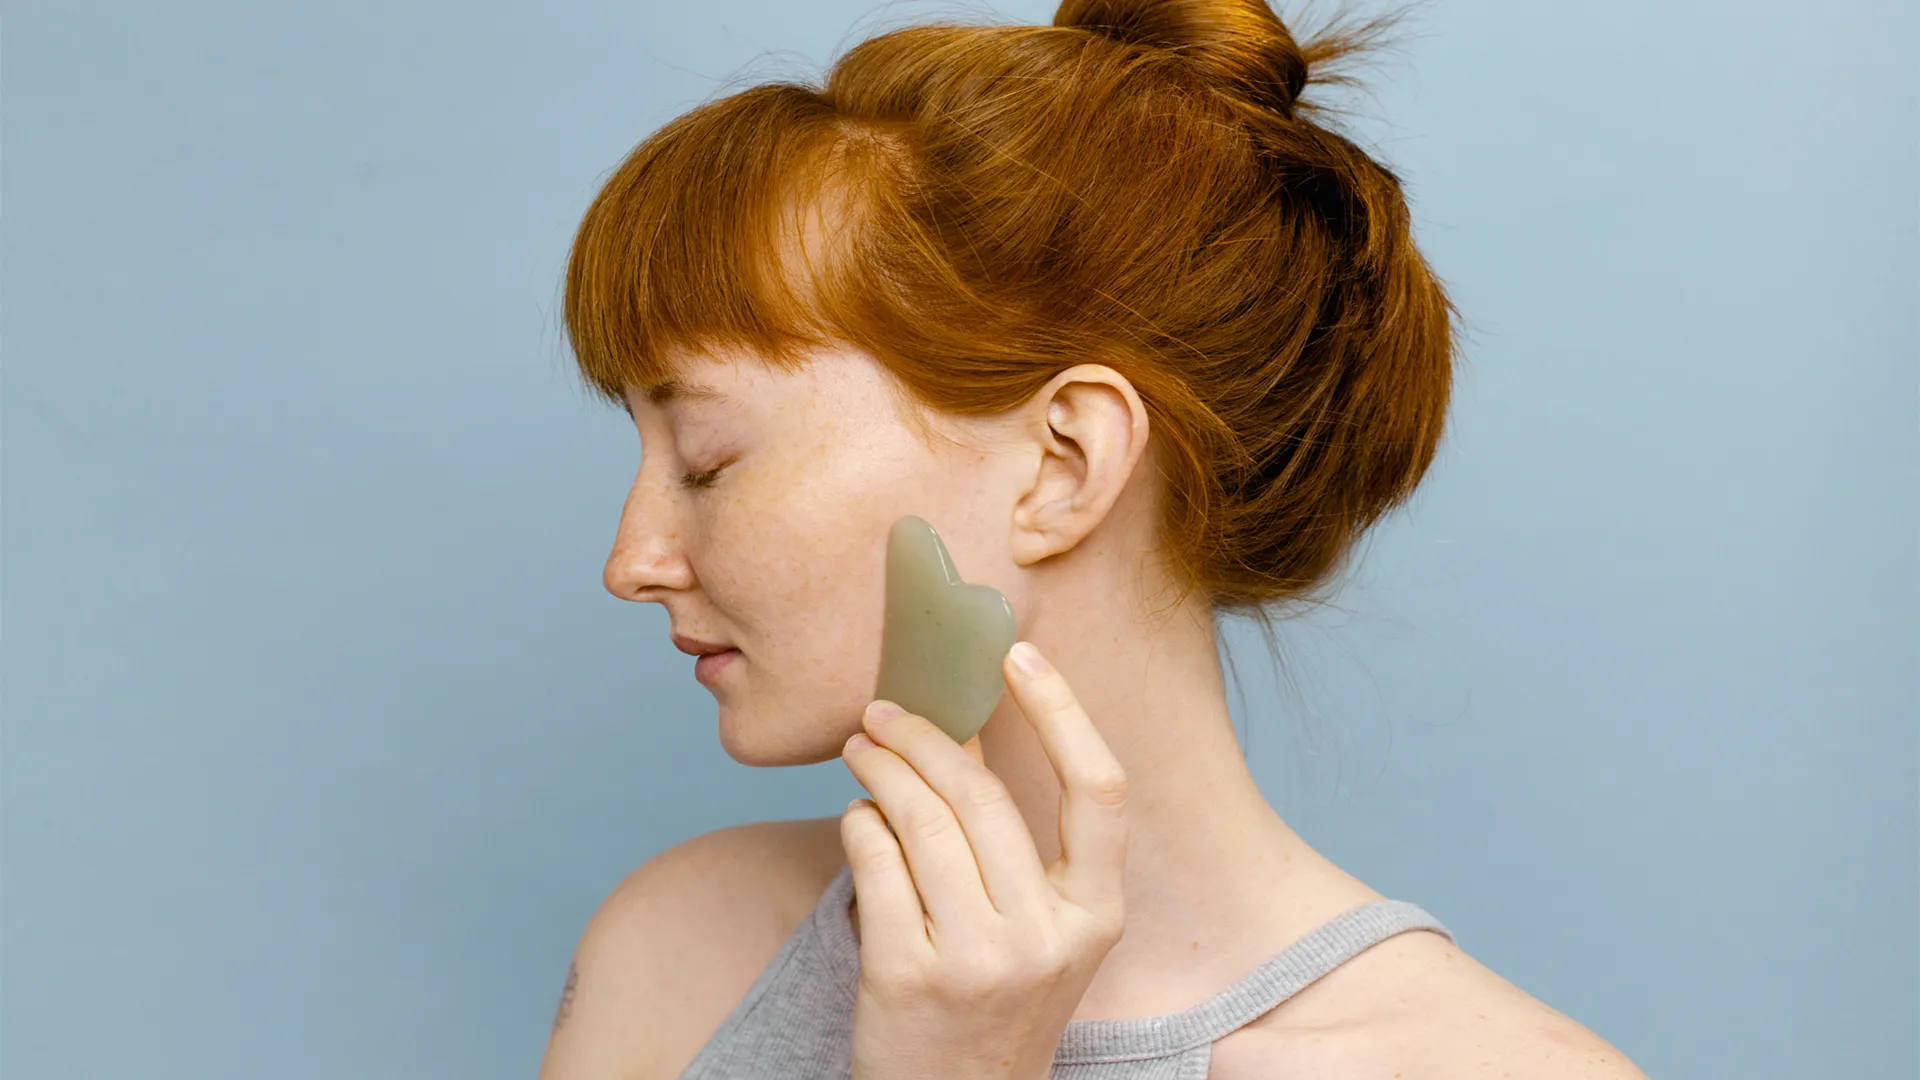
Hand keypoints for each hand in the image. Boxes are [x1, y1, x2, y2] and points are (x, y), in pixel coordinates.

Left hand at [838, 640, 1128, 1079]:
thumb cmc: (995, 1005)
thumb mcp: (1039, 934)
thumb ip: (1019, 847)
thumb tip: (962, 731)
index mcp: (1096, 916)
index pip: (1100, 790)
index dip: (1064, 712)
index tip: (1019, 656)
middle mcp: (1045, 938)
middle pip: (984, 797)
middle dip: (925, 737)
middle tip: (884, 713)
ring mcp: (976, 960)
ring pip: (921, 822)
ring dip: (880, 769)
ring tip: (860, 751)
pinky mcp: (906, 976)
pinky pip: (875, 864)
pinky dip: (859, 824)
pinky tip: (857, 816)